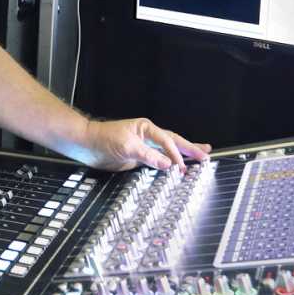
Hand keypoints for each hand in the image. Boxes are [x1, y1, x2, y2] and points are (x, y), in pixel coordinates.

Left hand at [78, 117, 209, 172]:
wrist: (86, 146)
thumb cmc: (103, 139)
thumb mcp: (126, 146)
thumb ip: (147, 155)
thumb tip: (167, 164)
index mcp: (146, 128)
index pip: (167, 141)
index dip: (175, 154)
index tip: (181, 167)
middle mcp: (147, 136)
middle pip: (174, 142)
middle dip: (190, 149)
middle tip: (206, 155)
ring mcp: (145, 147)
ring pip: (169, 151)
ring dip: (184, 154)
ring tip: (201, 155)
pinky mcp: (140, 158)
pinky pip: (160, 161)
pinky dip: (171, 164)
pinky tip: (178, 166)